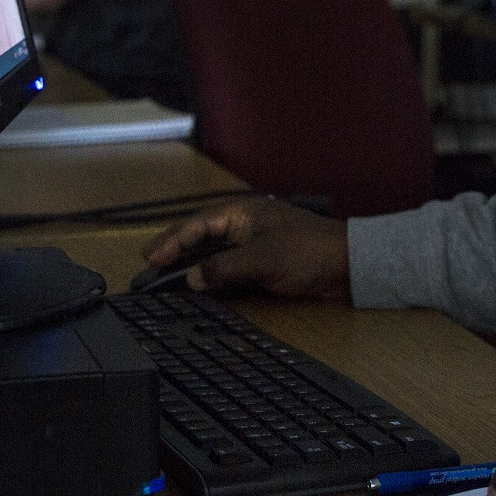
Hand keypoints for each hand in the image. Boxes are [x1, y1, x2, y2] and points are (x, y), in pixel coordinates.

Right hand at [139, 196, 350, 299]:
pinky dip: (210, 272)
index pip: (197, 225)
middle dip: (174, 248)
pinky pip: (227, 262)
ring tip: (164, 273)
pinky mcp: (262, 258)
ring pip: (212, 249)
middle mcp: (243, 223)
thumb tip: (192, 279)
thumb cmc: (307, 252)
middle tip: (148, 262)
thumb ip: (223, 268)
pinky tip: (199, 283)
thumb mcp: (261, 260)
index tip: (150, 258)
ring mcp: (253, 240)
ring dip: (190, 261)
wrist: (347, 263)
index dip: (171, 241)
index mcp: (241, 212)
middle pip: (200, 234)